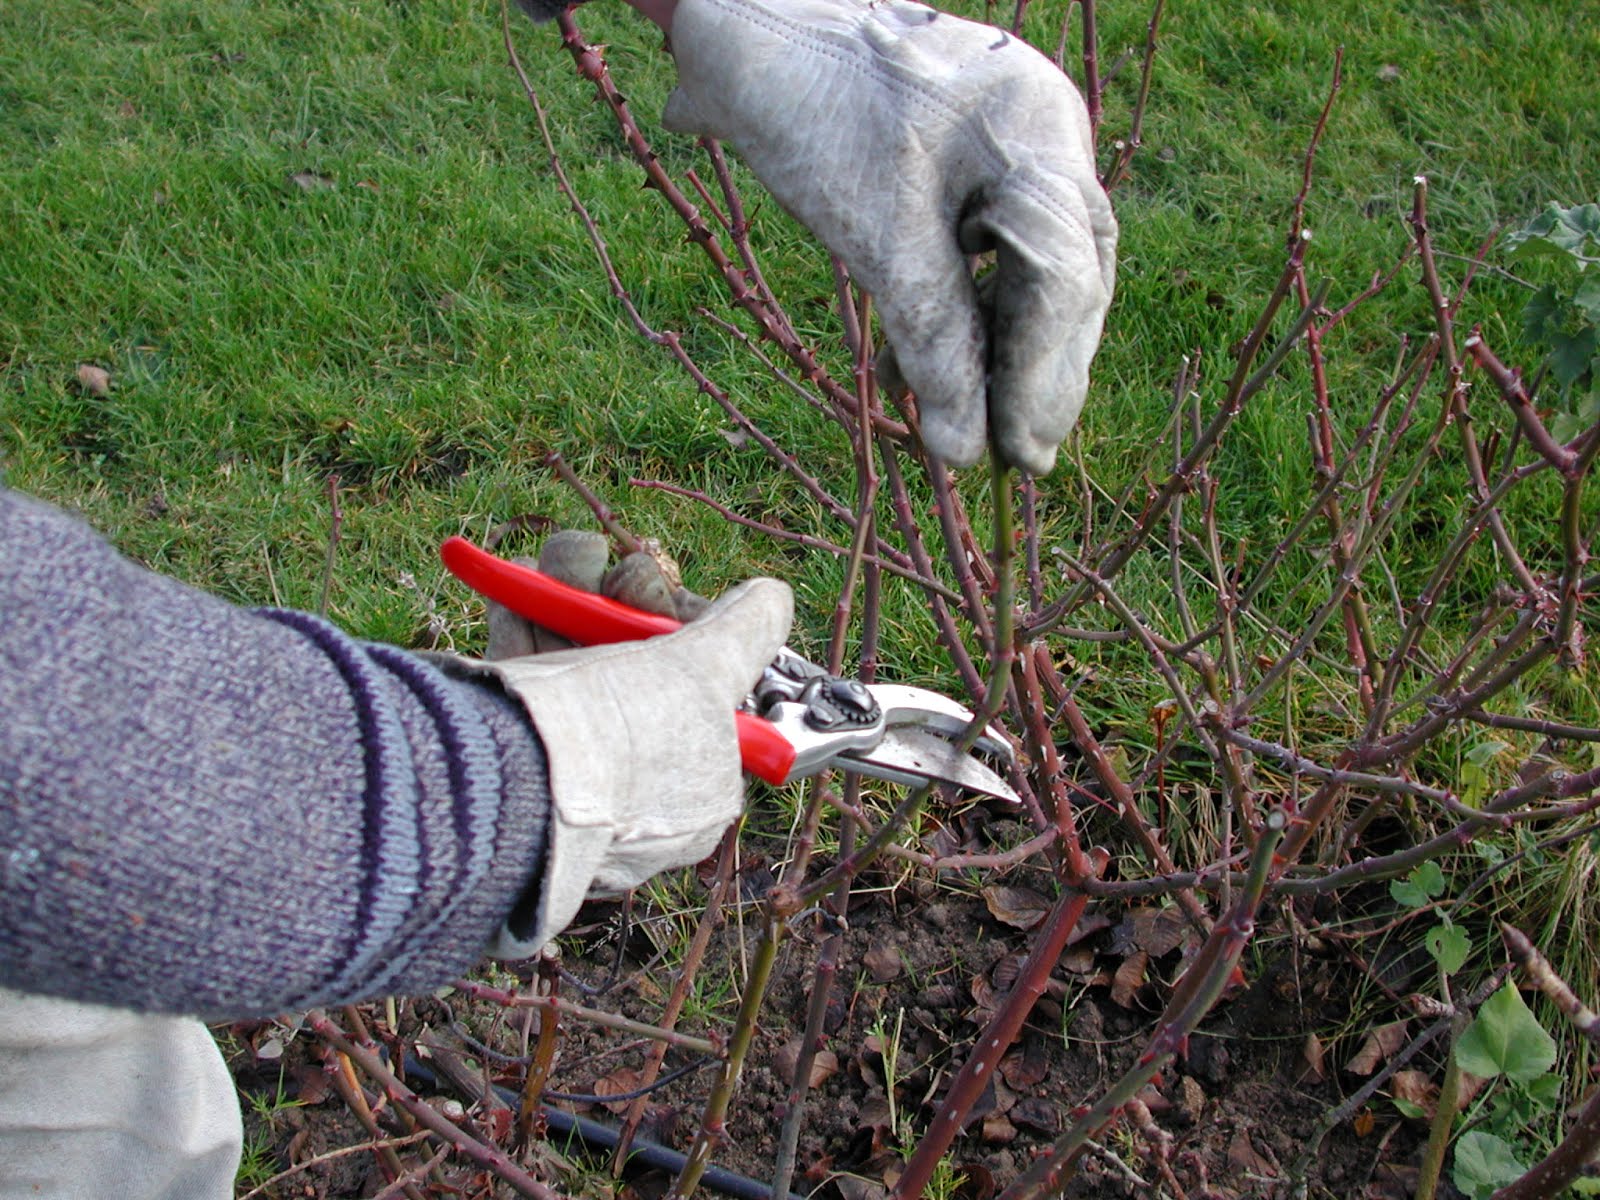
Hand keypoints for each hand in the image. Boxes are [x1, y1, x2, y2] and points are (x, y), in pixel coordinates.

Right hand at [453, 532, 791, 954]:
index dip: (695, 637)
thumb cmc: (616, 745)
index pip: (707, 698)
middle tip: (620, 586)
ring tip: (568, 567)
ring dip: (573, 592)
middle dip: (628, 605)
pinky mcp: (496, 734)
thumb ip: (743, 636)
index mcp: (690, 794)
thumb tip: (772, 599)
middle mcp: (626, 783)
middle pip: (639, 664)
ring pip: (576, 651)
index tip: (677, 610)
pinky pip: (518, 660)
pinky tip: (523, 579)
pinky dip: (520, 610)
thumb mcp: (704, 679)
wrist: (494, 779)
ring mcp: (560, 761)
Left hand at [661, 0, 1116, 474]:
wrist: (750, 28)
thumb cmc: (807, 112)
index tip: (1015, 454)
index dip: (1042, 375)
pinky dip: (972, 321)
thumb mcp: (872, 236)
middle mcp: (1044, 135)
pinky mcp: (981, 169)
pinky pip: (999, 258)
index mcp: (1033, 130)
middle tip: (1020, 461)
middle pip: (1071, 278)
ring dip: (1008, 358)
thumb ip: (930, 340)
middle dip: (1040, 375)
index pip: (1064, 275)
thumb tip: (965, 451)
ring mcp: (1018, 148)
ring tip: (984, 436)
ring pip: (1039, 276)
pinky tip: (935, 377)